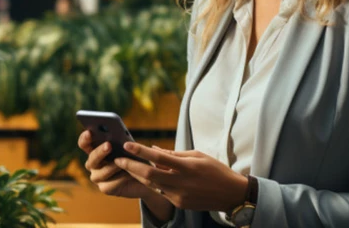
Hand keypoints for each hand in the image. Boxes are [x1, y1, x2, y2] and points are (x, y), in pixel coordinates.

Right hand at [77, 130, 160, 199]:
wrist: (143, 176)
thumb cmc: (133, 156)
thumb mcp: (127, 146)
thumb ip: (120, 141)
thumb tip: (119, 136)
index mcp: (94, 150)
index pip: (84, 143)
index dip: (85, 138)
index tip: (90, 132)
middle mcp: (93, 164)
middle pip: (92, 158)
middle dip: (100, 151)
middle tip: (109, 145)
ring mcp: (97, 177)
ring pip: (100, 173)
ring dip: (112, 167)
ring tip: (122, 162)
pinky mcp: (105, 188)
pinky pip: (110, 184)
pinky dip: (120, 179)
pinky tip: (128, 174)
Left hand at [114, 142, 248, 212]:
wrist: (231, 194)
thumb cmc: (215, 170)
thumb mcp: (197, 155)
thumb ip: (174, 154)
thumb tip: (154, 149)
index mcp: (187, 167)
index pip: (159, 158)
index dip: (141, 151)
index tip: (127, 145)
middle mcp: (181, 182)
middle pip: (149, 175)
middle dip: (131, 167)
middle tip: (118, 159)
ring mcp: (179, 195)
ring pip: (151, 185)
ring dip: (137, 176)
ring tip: (126, 167)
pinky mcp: (179, 204)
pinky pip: (160, 192)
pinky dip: (151, 184)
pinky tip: (144, 177)